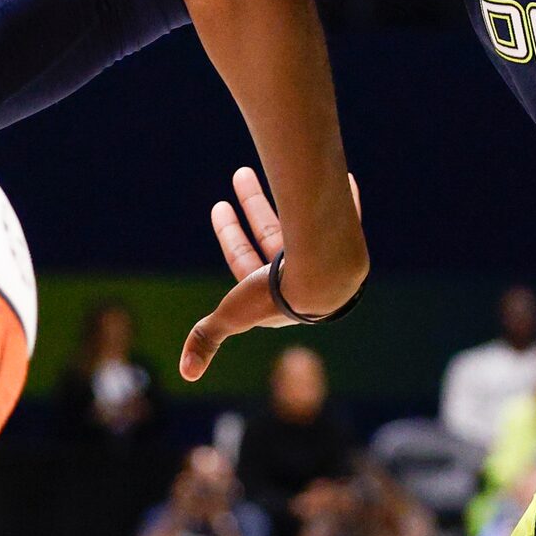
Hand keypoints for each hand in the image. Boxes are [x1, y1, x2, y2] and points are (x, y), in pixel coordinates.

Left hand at [179, 165, 362, 379]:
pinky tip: (346, 180)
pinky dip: (348, 199)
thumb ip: (208, 337)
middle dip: (252, 206)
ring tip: (273, 163)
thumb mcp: (232, 313)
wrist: (324, 274)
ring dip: (283, 195)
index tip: (217, 204)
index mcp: (274, 293)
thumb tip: (186, 373)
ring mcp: (324, 257)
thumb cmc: (276, 295)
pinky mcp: (349, 241)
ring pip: (299, 220)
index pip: (244, 260)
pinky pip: (347, 214)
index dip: (229, 234)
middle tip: (239, 173)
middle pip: (269, 235)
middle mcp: (299, 276)